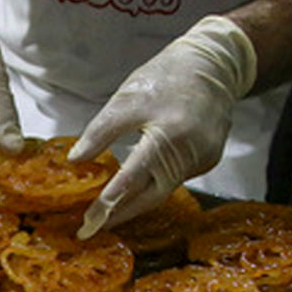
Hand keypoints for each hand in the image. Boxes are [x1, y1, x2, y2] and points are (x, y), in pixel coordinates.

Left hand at [71, 16, 256, 237]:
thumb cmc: (168, 77)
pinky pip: (175, 179)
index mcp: (169, 136)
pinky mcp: (208, 160)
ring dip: (136, 201)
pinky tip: (136, 188)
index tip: (89, 221)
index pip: (132, 179)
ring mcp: (203, 160)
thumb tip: (77, 159)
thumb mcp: (127, 99)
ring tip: (108, 211)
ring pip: (163, 190)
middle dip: (121, 213)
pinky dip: (154, 185)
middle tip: (94, 227)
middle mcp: (190, 154)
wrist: (215, 64)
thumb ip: (101, 131)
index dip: (109, 202)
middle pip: (150, 196)